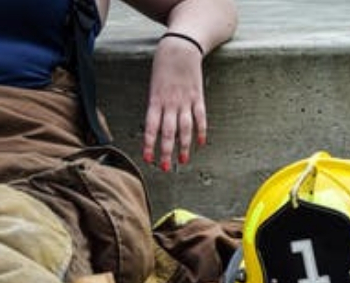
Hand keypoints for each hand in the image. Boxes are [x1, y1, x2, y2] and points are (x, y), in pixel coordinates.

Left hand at [142, 34, 206, 171]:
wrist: (180, 47)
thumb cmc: (163, 67)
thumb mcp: (153, 86)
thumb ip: (156, 107)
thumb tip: (156, 128)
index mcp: (156, 100)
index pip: (151, 127)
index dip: (149, 144)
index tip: (148, 159)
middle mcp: (170, 103)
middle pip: (168, 132)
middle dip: (167, 152)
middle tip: (166, 168)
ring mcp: (185, 101)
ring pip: (185, 128)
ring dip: (183, 146)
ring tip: (183, 161)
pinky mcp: (198, 97)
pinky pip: (200, 117)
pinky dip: (201, 131)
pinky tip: (200, 143)